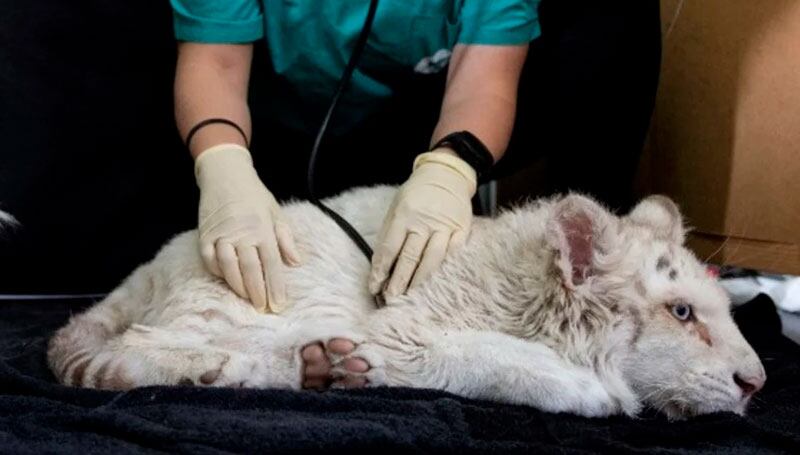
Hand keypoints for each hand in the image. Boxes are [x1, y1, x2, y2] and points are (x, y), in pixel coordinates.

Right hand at [194, 144, 301, 312]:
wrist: (225, 174)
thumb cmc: (254, 195)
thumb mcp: (276, 212)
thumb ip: (286, 238)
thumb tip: (296, 262)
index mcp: (262, 229)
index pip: (271, 263)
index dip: (275, 286)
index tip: (279, 304)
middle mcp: (242, 234)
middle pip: (250, 269)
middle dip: (258, 292)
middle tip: (262, 309)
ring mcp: (221, 235)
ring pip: (229, 267)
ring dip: (238, 286)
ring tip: (247, 300)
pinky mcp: (205, 235)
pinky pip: (209, 259)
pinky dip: (217, 272)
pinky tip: (227, 281)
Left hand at [369, 149, 476, 296]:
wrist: (446, 175)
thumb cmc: (416, 194)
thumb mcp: (396, 206)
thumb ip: (389, 233)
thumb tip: (380, 265)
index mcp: (404, 214)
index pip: (390, 248)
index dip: (381, 270)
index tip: (374, 287)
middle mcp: (424, 221)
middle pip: (410, 257)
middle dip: (399, 281)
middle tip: (391, 300)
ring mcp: (445, 226)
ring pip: (432, 259)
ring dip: (420, 281)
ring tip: (411, 296)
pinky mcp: (462, 229)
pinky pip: (454, 253)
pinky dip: (444, 268)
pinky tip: (436, 282)